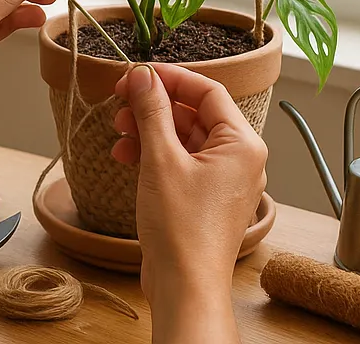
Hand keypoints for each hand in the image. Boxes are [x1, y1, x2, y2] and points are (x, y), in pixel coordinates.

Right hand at [112, 64, 265, 342]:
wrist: (184, 286)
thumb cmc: (181, 227)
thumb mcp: (160, 159)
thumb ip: (151, 111)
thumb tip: (142, 75)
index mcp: (242, 144)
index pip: (207, 91)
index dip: (169, 78)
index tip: (135, 74)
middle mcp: (239, 158)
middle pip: (194, 113)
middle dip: (153, 106)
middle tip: (119, 103)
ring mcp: (222, 179)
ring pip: (183, 137)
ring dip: (148, 130)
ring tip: (118, 133)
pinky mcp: (204, 197)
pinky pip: (180, 161)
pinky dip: (153, 153)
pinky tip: (125, 155)